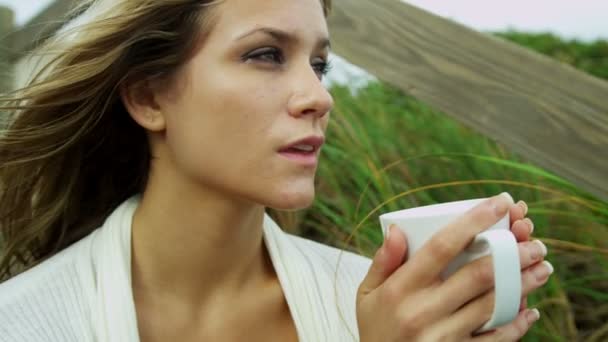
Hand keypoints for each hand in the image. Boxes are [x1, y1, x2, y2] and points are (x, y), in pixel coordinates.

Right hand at [356, 193, 551, 340]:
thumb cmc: (375, 327)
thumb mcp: (367, 293)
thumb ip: (383, 261)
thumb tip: (398, 229)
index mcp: (402, 288)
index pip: (442, 246)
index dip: (474, 221)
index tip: (498, 203)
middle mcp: (424, 310)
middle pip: (478, 274)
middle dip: (512, 253)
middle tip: (533, 240)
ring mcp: (443, 336)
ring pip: (493, 304)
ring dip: (523, 284)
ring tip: (542, 267)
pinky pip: (494, 340)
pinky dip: (516, 325)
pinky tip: (529, 310)